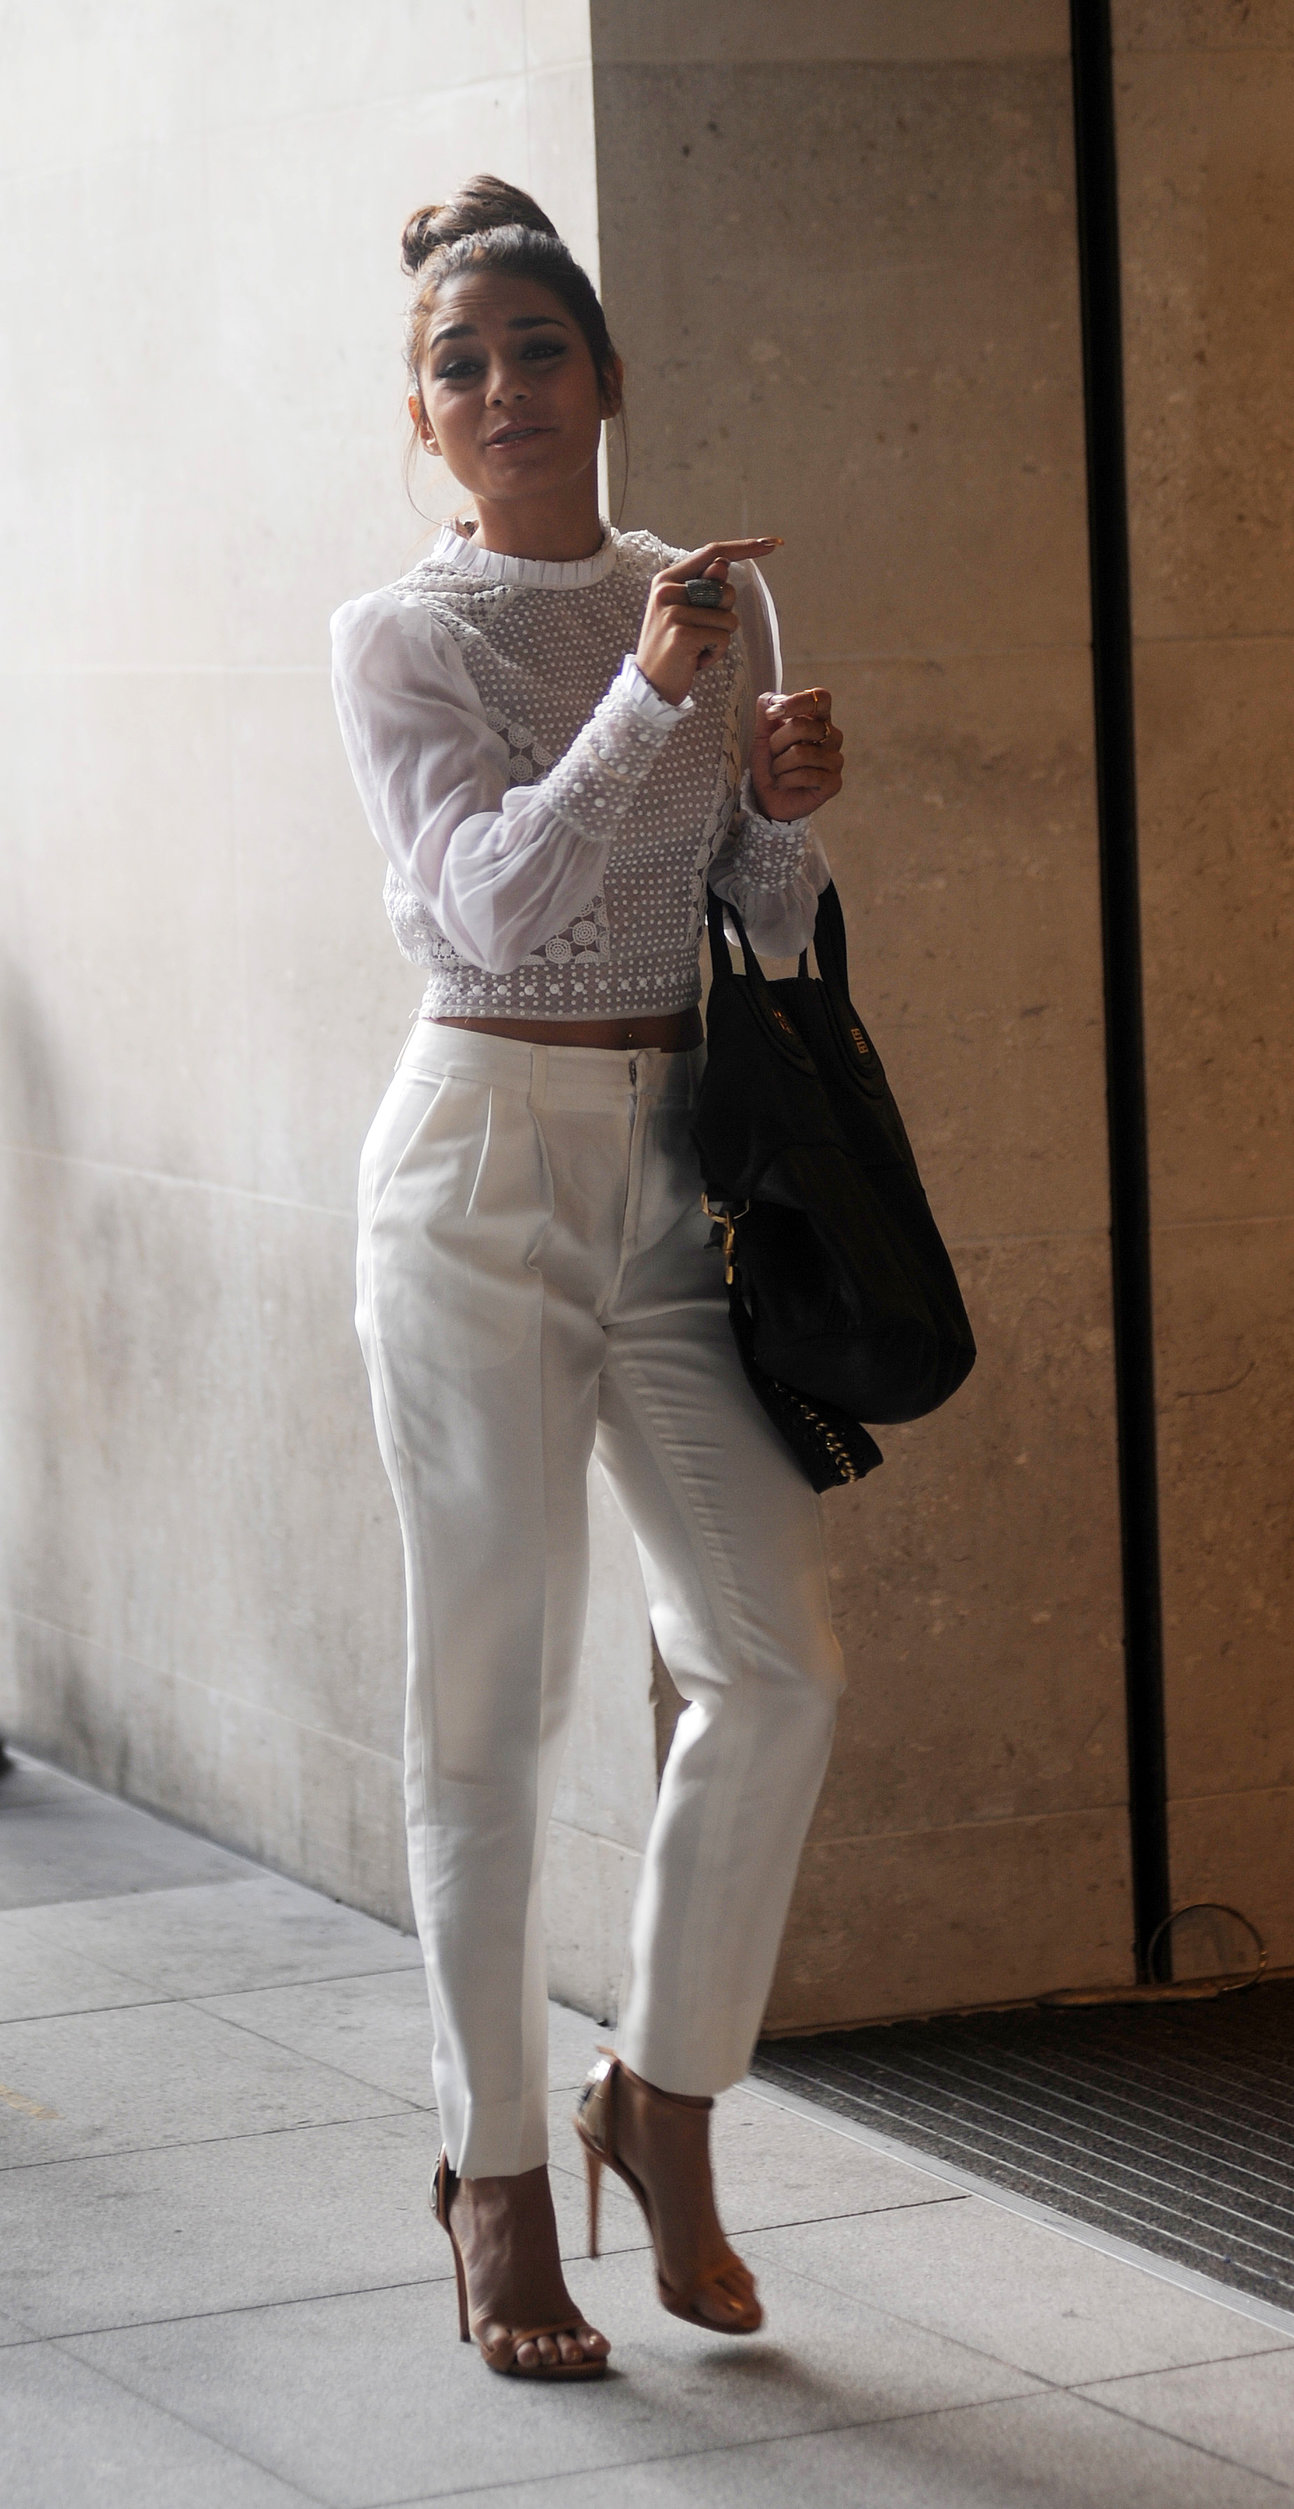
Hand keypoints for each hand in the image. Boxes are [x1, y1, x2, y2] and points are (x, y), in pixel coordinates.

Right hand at [635, 538, 781, 706]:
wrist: (650, 686)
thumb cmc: (674, 648)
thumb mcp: (688, 613)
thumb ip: (705, 588)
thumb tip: (723, 563)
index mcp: (667, 579)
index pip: (712, 552)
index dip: (744, 547)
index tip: (772, 544)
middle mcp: (667, 590)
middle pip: (725, 589)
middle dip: (724, 614)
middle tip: (699, 634)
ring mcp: (672, 611)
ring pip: (728, 617)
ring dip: (720, 639)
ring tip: (696, 649)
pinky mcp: (682, 634)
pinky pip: (723, 638)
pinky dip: (716, 653)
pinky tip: (696, 661)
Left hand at [749, 688, 843, 820]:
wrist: (768, 798)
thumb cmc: (769, 764)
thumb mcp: (761, 736)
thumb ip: (765, 714)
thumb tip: (770, 698)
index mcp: (819, 720)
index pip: (820, 698)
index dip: (797, 702)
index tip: (772, 713)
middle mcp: (832, 737)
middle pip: (802, 726)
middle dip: (776, 742)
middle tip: (773, 755)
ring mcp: (835, 760)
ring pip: (801, 753)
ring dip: (779, 765)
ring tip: (778, 772)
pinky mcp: (833, 783)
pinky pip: (806, 775)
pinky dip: (786, 780)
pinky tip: (784, 784)